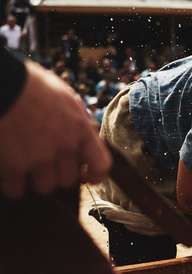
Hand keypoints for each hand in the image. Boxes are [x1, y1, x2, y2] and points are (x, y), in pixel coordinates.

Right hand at [0, 61, 111, 197]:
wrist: (2, 84)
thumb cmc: (29, 83)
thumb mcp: (64, 97)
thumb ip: (76, 119)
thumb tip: (84, 132)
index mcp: (80, 128)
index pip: (101, 164)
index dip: (94, 175)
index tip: (85, 176)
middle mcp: (64, 146)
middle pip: (68, 180)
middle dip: (57, 175)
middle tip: (45, 166)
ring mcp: (39, 158)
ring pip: (44, 187)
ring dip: (35, 181)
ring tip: (24, 167)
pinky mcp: (13, 166)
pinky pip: (16, 189)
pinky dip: (11, 185)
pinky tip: (7, 173)